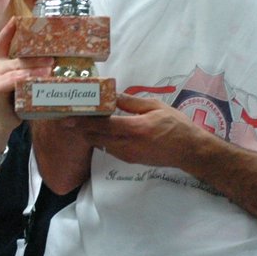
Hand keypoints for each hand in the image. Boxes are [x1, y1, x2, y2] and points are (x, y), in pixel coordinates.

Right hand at [0, 18, 53, 137]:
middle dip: (37, 55)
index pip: (2, 41)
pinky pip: (14, 81)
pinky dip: (27, 79)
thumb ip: (26, 69)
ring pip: (18, 69)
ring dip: (36, 68)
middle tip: (53, 55)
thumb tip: (52, 59)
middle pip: (18, 57)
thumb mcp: (18, 80)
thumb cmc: (12, 98)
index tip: (18, 19)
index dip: (9, 29)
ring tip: (50, 67)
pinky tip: (39, 79)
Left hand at [67, 93, 210, 168]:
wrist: (189, 151)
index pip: (103, 124)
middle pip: (97, 137)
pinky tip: (97, 133)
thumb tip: (114, 95)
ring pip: (101, 145)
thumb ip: (132, 102)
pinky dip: (101, 141)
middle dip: (81, 129)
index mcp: (135, 128)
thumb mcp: (156, 106)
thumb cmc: (176, 125)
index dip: (84, 121)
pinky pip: (110, 150)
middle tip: (68, 119)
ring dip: (89, 135)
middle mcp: (128, 144)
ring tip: (78, 125)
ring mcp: (128, 155)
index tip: (69, 116)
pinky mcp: (130, 160)